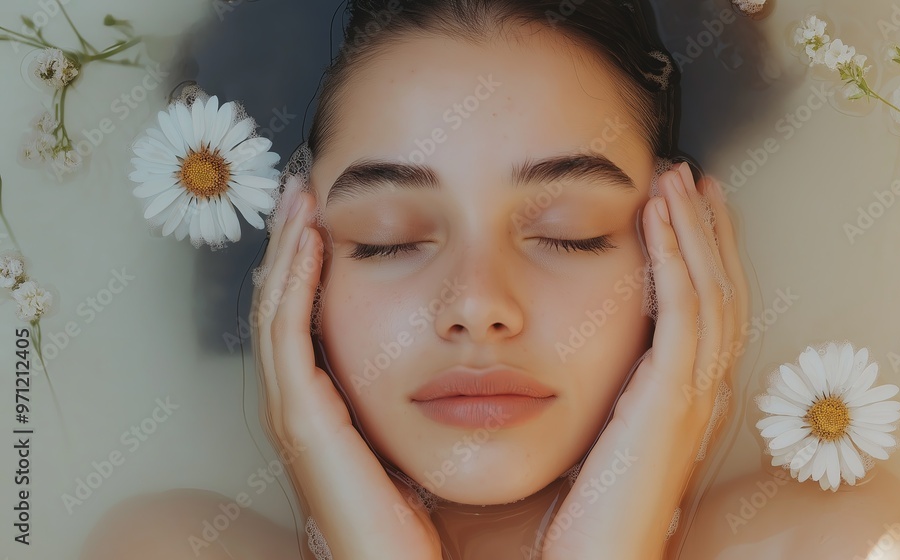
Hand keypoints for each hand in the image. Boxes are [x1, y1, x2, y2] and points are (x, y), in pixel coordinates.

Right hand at [251, 182, 442, 559]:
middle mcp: (303, 408)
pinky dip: (293, 286)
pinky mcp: (304, 425)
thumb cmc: (429, 515)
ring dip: (286, 252)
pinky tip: (310, 242)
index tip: (329, 213)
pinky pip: (289, 338)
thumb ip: (435, 388)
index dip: (310, 265)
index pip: (308, 320)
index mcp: (329, 408)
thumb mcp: (429, 431)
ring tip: (300, 198)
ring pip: (277, 313)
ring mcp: (296, 416)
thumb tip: (470, 341)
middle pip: (283, 307)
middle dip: (290, 246)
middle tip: (302, 188)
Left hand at [541, 162, 748, 559]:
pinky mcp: (671, 397)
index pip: (713, 305)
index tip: (692, 205)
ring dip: (693, 228)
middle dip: (709, 227)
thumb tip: (604, 345)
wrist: (604, 552)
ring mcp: (697, 392)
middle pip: (723, 288)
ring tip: (675, 178)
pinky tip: (656, 217)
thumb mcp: (616, 425)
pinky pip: (680, 310)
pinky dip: (673, 256)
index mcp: (696, 393)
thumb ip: (623, 383)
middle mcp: (709, 388)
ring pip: (709, 289)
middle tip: (694, 176)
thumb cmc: (599, 499)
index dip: (709, 251)